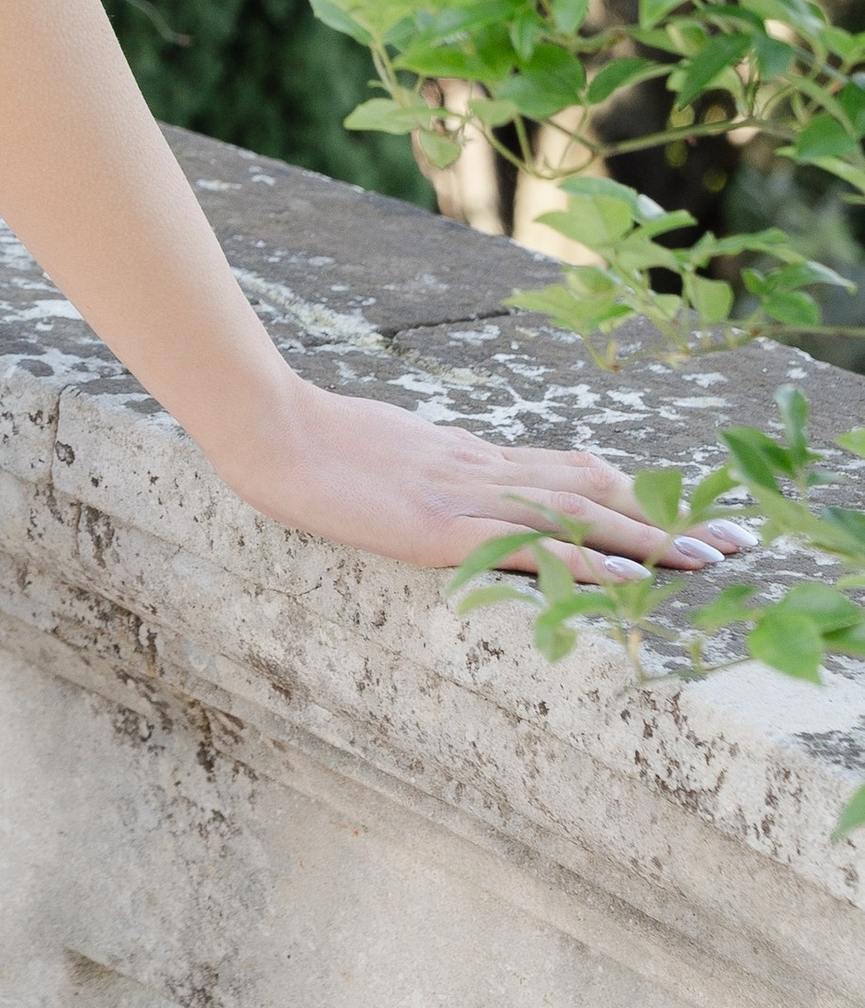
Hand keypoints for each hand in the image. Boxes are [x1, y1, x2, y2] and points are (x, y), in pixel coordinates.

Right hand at [212, 376, 761, 586]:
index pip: (571, 471)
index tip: (686, 510)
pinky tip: (629, 581)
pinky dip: (588, 564)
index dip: (634, 493)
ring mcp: (466, 497)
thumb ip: (432, 466)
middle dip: (669, 518)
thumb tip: (462, 479)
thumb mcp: (390, 448)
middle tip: (738, 541)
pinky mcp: (442, 528)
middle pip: (597, 491)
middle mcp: (483, 470)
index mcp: (471, 456)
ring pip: (580, 515)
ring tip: (712, 561)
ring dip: (652, 539)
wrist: (269, 426)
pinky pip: (530, 547)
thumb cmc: (314, 439)